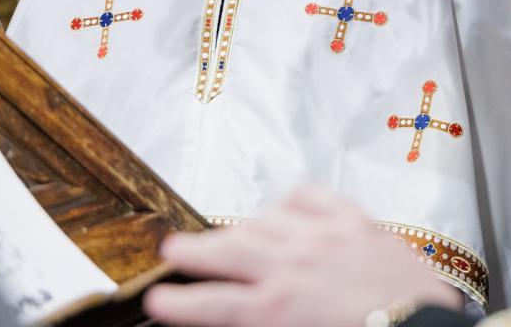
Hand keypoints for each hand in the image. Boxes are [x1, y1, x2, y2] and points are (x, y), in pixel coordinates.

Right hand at [143, 186, 462, 326]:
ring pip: (263, 220)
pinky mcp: (355, 221)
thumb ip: (265, 324)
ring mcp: (324, 237)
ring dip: (235, 226)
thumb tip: (245, 316)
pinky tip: (281, 208)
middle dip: (194, 251)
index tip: (156, 300)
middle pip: (229, 251)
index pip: (212, 304)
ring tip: (218, 231)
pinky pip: (311, 197)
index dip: (179, 303)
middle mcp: (292, 266)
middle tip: (171, 251)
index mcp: (276, 309)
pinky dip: (289, 201)